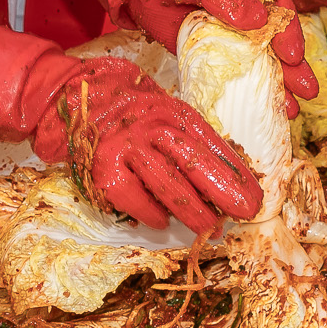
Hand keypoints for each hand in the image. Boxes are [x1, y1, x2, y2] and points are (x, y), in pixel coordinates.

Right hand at [30, 56, 261, 232]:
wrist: (72, 99)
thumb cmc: (126, 111)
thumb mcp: (162, 110)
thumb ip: (187, 137)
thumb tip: (224, 175)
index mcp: (171, 112)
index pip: (210, 144)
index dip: (234, 172)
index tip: (253, 196)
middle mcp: (150, 126)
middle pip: (193, 163)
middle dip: (222, 192)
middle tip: (243, 214)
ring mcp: (126, 148)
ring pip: (168, 185)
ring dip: (192, 211)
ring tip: (210, 228)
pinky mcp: (105, 169)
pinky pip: (135, 198)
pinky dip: (150, 213)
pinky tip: (161, 221)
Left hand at [101, 0, 319, 108]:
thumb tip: (257, 20)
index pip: (277, 5)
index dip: (289, 29)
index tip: (292, 54)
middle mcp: (244, 9)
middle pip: (277, 38)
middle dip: (294, 65)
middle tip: (308, 90)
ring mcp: (230, 33)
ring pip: (261, 58)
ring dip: (279, 82)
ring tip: (294, 107)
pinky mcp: (213, 53)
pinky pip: (235, 72)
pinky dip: (249, 90)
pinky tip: (265, 107)